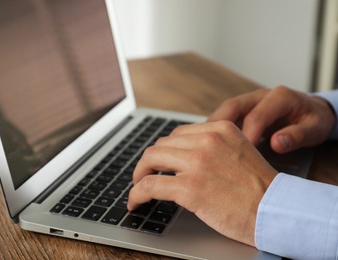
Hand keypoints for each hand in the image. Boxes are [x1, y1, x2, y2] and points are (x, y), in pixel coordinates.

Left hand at [127, 121, 277, 245]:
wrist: (275, 210)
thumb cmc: (258, 187)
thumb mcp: (238, 151)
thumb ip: (212, 147)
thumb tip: (182, 154)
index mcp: (219, 129)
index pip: (177, 135)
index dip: (164, 150)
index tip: (158, 162)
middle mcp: (206, 140)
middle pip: (161, 145)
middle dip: (148, 161)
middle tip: (144, 174)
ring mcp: (197, 163)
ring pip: (150, 160)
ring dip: (138, 174)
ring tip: (137, 186)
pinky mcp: (190, 187)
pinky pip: (149, 186)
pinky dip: (136, 194)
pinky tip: (135, 202)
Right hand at [209, 86, 336, 152]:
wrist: (313, 111)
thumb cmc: (314, 120)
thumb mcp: (315, 128)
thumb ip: (297, 136)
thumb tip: (277, 143)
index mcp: (278, 97)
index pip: (255, 117)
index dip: (246, 137)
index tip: (240, 157)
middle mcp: (259, 96)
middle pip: (231, 108)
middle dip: (216, 127)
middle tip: (206, 147)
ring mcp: (249, 102)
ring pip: (223, 112)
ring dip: (211, 128)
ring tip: (199, 145)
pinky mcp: (243, 111)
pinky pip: (225, 118)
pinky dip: (214, 130)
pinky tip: (207, 144)